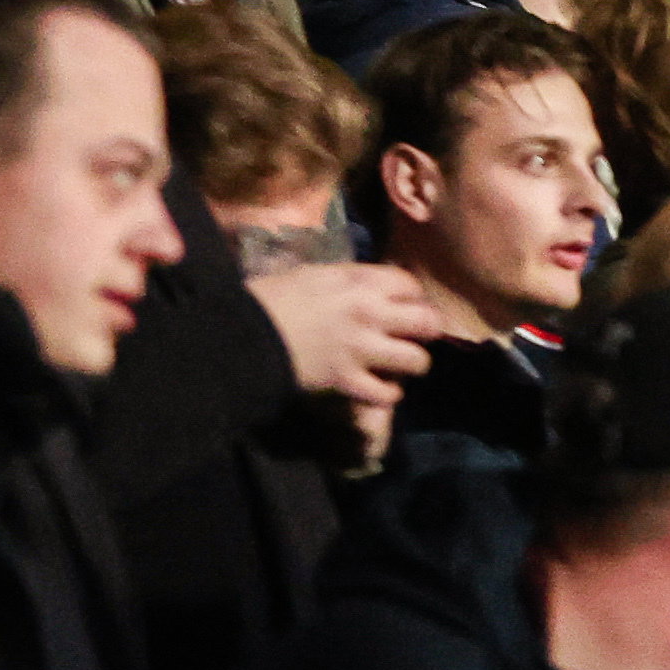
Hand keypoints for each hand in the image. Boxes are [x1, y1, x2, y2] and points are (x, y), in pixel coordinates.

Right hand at [250, 256, 447, 412]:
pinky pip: (387, 394)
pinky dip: (387, 395)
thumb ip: (347, 281)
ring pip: (417, 360)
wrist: (241, 333)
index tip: (406, 305)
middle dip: (426, 330)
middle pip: (428, 321)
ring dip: (412, 364)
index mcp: (358, 280)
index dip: (412, 296)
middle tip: (414, 337)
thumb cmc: (269, 298)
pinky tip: (381, 390)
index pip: (410, 284)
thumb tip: (366, 288)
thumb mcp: (311, 275)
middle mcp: (369, 311)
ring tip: (400, 366)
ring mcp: (362, 348)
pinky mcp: (348, 379)